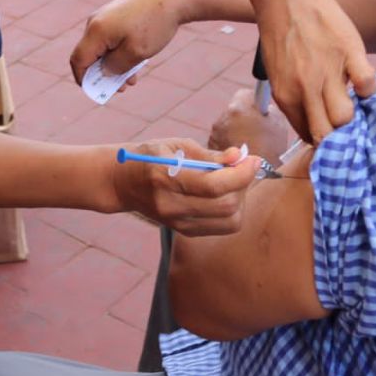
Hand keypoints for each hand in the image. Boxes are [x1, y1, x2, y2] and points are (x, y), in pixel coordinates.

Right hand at [70, 0, 181, 89]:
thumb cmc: (153, 25)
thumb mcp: (135, 53)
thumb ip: (116, 67)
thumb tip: (104, 72)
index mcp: (96, 30)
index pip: (78, 60)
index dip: (83, 79)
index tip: (97, 92)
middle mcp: (96, 22)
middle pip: (90, 54)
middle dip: (103, 74)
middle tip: (121, 88)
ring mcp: (105, 16)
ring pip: (102, 47)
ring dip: (114, 65)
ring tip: (132, 79)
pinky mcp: (115, 15)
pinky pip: (110, 39)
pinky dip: (119, 52)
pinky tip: (135, 62)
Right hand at [112, 137, 257, 235]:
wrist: (122, 183)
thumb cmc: (150, 156)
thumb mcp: (176, 145)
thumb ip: (209, 154)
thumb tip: (239, 156)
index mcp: (165, 178)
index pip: (214, 185)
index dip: (242, 173)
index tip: (254, 159)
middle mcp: (171, 206)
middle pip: (226, 206)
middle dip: (244, 184)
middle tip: (243, 167)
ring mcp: (177, 222)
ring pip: (229, 221)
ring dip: (241, 199)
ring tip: (233, 181)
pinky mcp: (184, 231)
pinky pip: (221, 227)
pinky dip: (232, 210)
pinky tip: (224, 193)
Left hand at [209, 89, 289, 164]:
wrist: (258, 177)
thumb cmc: (272, 148)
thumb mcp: (277, 122)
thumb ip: (268, 109)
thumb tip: (263, 106)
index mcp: (239, 107)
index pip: (244, 95)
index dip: (253, 102)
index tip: (258, 109)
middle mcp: (223, 118)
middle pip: (234, 112)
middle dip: (243, 118)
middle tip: (256, 129)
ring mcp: (215, 133)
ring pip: (226, 127)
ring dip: (235, 132)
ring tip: (250, 145)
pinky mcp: (211, 148)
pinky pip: (221, 141)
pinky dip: (229, 145)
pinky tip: (241, 155)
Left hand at [254, 0, 374, 144]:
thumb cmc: (280, 33)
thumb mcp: (278, 71)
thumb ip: (295, 97)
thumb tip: (314, 122)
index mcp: (286, 95)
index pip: (309, 136)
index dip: (323, 139)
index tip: (333, 134)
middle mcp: (305, 88)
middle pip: (328, 134)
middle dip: (339, 137)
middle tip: (348, 127)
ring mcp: (327, 70)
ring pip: (346, 116)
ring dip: (354, 115)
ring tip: (356, 104)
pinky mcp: (347, 51)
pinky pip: (367, 83)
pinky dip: (370, 88)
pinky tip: (363, 80)